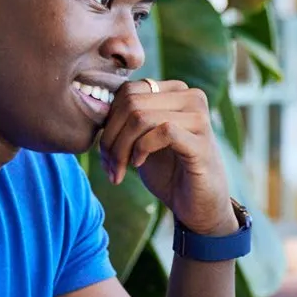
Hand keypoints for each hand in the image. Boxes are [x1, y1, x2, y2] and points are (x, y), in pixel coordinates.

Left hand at [99, 80, 235, 235]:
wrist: (198, 206)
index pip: (128, 91)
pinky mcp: (202, 142)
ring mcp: (199, 118)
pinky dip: (141, 148)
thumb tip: (95, 109)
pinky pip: (163, 131)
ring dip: (121, 148)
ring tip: (118, 170)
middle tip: (108, 165)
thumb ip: (126, 120)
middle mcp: (191, 97)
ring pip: (141, 117)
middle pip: (131, 103)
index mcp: (176, 92)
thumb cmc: (170, 172)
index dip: (108, 120)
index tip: (104, 150)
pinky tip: (138, 164)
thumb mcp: (141, 140)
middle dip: (111, 137)